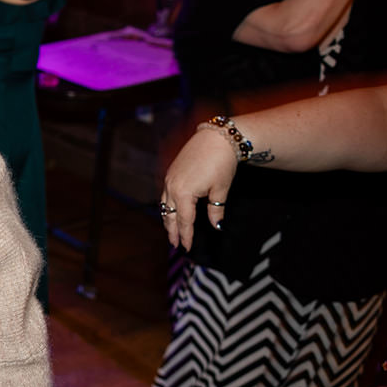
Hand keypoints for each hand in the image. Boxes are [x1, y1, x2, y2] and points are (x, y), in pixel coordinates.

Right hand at [161, 126, 238, 249]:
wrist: (217, 138)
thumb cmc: (221, 163)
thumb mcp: (221, 189)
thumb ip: (216, 210)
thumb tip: (216, 226)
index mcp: (184, 193)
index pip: (184, 221)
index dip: (186, 235)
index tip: (186, 247)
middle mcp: (172, 187)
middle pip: (170, 215)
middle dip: (172, 231)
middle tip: (175, 244)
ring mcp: (169, 178)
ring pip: (165, 205)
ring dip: (168, 219)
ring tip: (171, 230)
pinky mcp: (171, 172)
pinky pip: (166, 194)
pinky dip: (168, 206)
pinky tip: (172, 210)